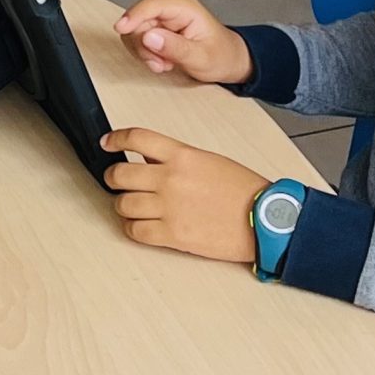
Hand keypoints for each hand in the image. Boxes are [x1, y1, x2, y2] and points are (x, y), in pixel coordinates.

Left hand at [101, 128, 265, 263]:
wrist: (266, 220)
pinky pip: (136, 231)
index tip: (107, 142)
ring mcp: (169, 208)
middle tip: (116, 180)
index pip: (136, 138)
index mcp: (182, 155)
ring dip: (122, 205)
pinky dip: (132, 228)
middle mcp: (171, 179)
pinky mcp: (173, 235)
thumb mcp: (208, 160)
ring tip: (131, 205)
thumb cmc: (244, 191)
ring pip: (123, 204)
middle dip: (114, 177)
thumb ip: (176, 158)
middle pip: (120, 174)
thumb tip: (148, 158)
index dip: (116, 139)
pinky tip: (139, 225)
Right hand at [113, 0, 251, 83]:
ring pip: (134, 31)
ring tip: (165, 63)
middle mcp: (170, 5)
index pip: (151, 5)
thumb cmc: (220, 55)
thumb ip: (175, 47)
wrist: (227, 59)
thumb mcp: (201, 57)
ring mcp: (161, 15)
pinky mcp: (155, 24)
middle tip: (159, 63)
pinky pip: (137, 37)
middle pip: (138, 20)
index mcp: (184, 5)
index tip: (121, 28)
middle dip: (144, 46)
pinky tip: (162, 59)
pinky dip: (146, 53)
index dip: (133, 16)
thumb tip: (150, 37)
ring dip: (145, 52)